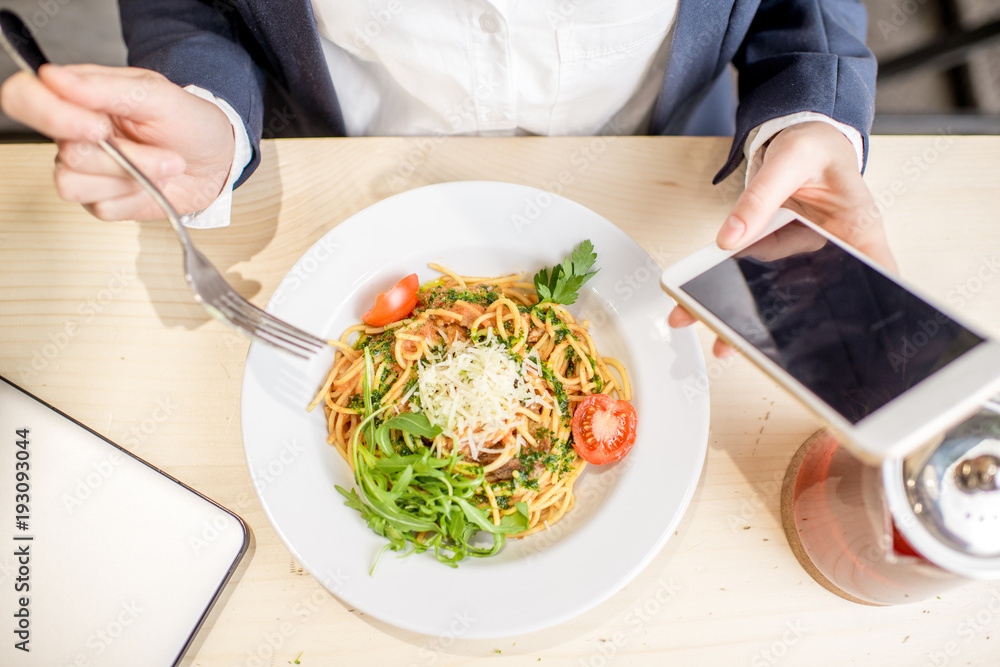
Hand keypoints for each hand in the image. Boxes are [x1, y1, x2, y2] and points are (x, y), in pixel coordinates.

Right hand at [0, 64, 234, 220]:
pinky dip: (138, 198)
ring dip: (133, 178)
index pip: (24, 97)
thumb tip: (55, 77)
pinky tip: (154, 185)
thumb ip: (105, 87)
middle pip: (65, 154)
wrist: (218, 161)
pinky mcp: (102, 201)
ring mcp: (86, 170)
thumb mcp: (158, 94)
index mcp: (79, 97)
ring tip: (164, 165)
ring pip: (76, 186)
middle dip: (124, 158)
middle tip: (163, 150)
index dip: (51, 115)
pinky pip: (103, 208)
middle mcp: (73, 134)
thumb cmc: (190, 122)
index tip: (97, 127)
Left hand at [668, 121, 897, 357]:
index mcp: (858, 228)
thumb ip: (761, 196)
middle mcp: (835, 250)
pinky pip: (755, 278)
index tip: (850, 338)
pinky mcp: (778, 255)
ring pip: (782, 295)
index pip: (878, 276)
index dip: (872, 312)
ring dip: (750, 318)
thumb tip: (731, 235)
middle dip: (789, 329)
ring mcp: (805, 256)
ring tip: (722, 339)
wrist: (796, 136)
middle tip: (762, 351)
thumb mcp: (789, 160)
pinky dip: (731, 294)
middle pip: (822, 298)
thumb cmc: (812, 144)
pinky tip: (707, 312)